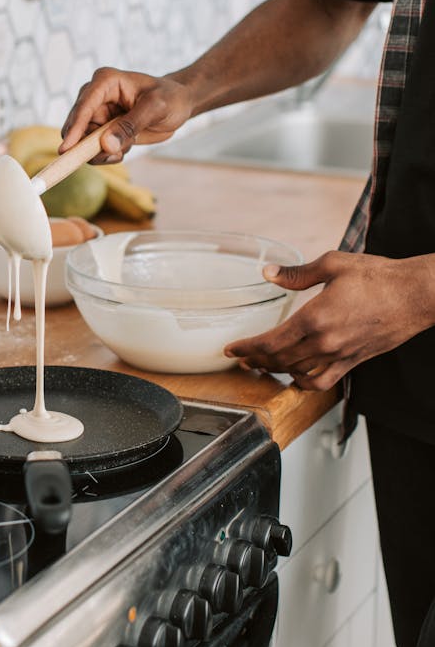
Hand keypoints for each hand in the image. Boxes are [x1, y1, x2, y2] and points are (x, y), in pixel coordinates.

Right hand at [60, 67, 191, 160]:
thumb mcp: (155, 109)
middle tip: (112, 156)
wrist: (178, 104)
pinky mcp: (102, 129)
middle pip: (77, 126)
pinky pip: (93, 148)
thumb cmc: (170, 98)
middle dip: (89, 146)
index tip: (67, 149)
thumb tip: (106, 145)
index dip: (75, 128)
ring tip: (121, 152)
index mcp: (105, 81)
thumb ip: (130, 126)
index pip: (84, 106)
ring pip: (83, 141)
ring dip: (99, 153)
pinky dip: (106, 155)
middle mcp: (95, 97)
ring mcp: (97, 114)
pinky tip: (123, 150)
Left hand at [224, 251, 434, 390]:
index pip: (270, 342)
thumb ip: (297, 273)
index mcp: (315, 317)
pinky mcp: (353, 362)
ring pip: (297, 372)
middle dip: (254, 360)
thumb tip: (268, 273)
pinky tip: (294, 376)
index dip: (246, 348)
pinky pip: (322, 381)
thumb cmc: (377, 277)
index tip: (231, 349)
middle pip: (278, 360)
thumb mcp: (333, 264)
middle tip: (240, 357)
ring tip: (260, 365)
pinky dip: (303, 382)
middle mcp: (325, 342)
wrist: (415, 295)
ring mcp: (340, 356)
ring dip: (274, 370)